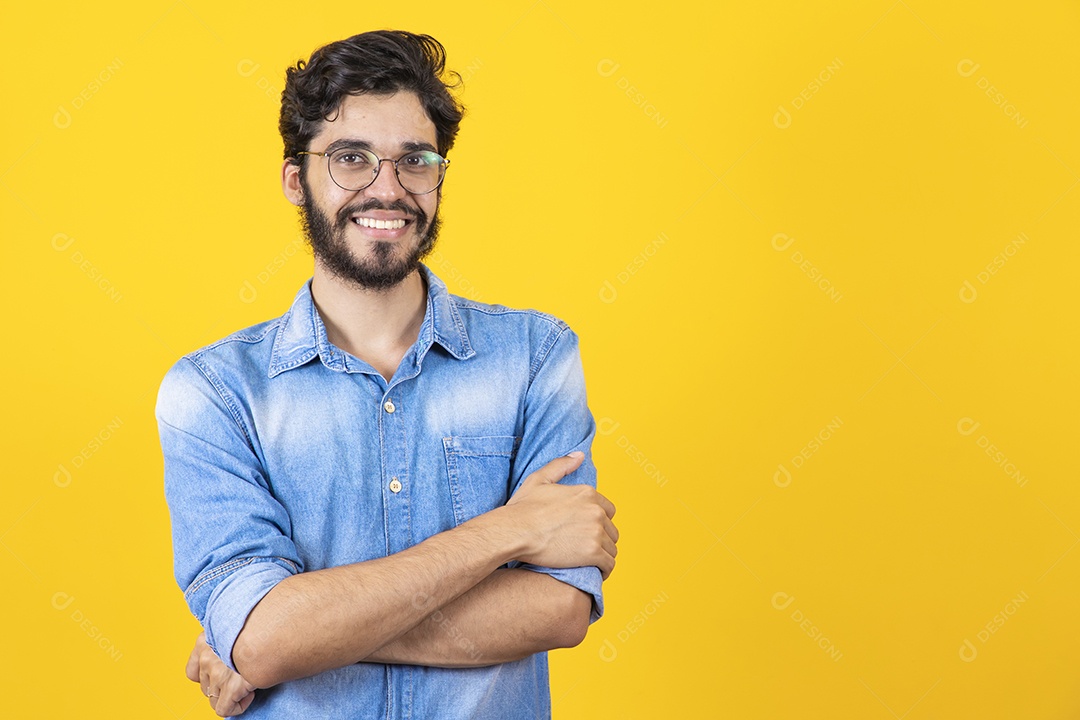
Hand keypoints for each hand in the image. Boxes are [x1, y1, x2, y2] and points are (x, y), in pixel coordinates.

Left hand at [186, 632, 256, 716]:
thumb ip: (223, 640)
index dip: (209, 677)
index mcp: (204, 641)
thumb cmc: (259, 627)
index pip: (192, 671)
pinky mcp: (231, 687)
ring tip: (248, 682)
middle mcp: (206, 657)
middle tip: (242, 677)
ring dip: (231, 695)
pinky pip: (225, 709)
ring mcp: (217, 673)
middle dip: (223, 686)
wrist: (273, 631)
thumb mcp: (235, 627)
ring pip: (214, 700)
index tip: (225, 673)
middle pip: (205, 687)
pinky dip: (237, 706)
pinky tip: (250, 693)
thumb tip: (226, 658)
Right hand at [504, 451, 618, 578]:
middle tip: (588, 549)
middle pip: (612, 530)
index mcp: (587, 494)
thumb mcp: (540, 479)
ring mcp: (596, 532)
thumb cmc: (523, 508)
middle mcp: (596, 511)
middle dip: (603, 540)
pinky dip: (605, 571)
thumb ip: (561, 465)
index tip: (589, 531)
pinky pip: (609, 565)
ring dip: (604, 556)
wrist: (515, 532)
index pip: (608, 510)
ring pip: (612, 548)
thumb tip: (579, 455)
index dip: (599, 522)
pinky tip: (596, 573)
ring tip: (592, 563)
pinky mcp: (593, 552)